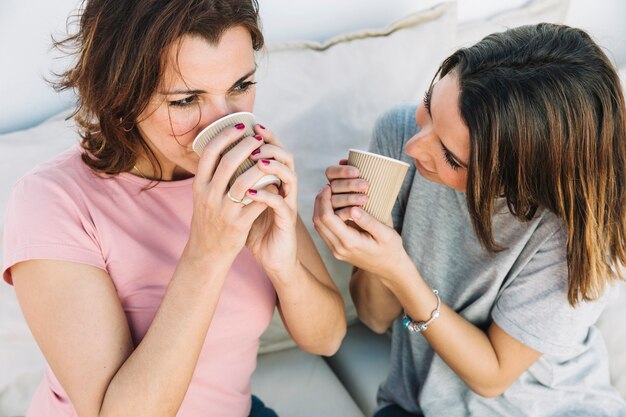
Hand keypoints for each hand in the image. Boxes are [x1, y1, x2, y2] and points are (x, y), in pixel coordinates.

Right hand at [185, 124, 269, 264]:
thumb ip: (210, 176)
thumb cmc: (208, 221)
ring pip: (245, 180)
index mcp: (199, 186)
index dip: (226, 135)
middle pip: (228, 161)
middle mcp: (208, 196)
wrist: (207, 254)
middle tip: (259, 137)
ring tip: (269, 157)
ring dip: (260, 166)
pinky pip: (258, 202)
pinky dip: (269, 189)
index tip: (241, 126)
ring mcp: (223, 211)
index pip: (209, 152)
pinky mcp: (238, 225)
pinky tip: (275, 181)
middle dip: (246, 145)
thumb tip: (222, 148)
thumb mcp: (202, 197)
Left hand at [244, 124, 298, 276]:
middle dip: (271, 145)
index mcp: (274, 182)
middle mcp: (284, 189)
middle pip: (286, 157)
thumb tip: (213, 166)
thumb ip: (235, 186)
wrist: (272, 257)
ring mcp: (288, 203)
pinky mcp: (288, 220)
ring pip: (289, 176)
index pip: (274, 152)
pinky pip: (280, 203)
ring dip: (273, 166)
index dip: (266, 137)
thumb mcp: (243, 203)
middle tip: (255, 139)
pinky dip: (267, 195)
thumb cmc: (256, 229)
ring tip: (257, 161)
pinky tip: (251, 192)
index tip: (250, 125)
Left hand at [313, 176, 408, 278]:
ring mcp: (335, 250)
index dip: (324, 200)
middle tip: (326, 187)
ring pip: (318, 227)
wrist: (389, 268)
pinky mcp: (336, 250)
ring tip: (327, 194)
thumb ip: (369, 222)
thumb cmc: (390, 249)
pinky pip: (323, 231)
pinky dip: (323, 217)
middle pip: (318, 222)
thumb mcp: (386, 234)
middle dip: (319, 202)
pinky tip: (331, 206)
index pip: (327, 218)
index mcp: (350, 242)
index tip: (329, 187)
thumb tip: (353, 208)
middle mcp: (338, 248)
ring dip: (319, 209)